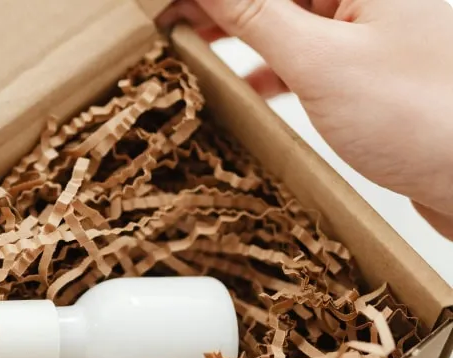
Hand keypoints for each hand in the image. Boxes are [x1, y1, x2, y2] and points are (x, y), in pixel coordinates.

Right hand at [158, 0, 452, 238]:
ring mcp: (373, 23)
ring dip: (239, 30)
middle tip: (163, 22)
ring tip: (188, 45)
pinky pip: (308, 49)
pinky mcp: (371, 62)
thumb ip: (256, 14)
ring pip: (288, 13)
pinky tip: (243, 81)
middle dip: (218, 4)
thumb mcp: (321, 62)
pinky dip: (272, 63)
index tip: (159, 3)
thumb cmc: (431, 117)